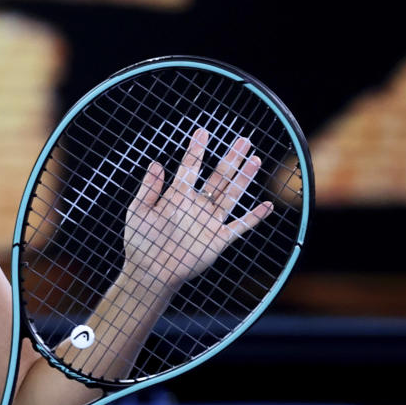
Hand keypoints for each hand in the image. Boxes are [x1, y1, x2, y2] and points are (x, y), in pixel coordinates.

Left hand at [124, 128, 272, 288]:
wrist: (149, 272)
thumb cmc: (140, 242)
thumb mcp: (138, 212)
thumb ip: (148, 189)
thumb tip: (156, 164)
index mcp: (177, 196)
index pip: (190, 168)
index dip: (196, 150)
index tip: (203, 132)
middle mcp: (197, 206)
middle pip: (218, 177)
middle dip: (231, 158)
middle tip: (243, 140)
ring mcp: (209, 222)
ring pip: (231, 195)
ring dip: (244, 178)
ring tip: (255, 159)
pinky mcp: (218, 240)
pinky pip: (240, 226)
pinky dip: (254, 217)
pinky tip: (267, 205)